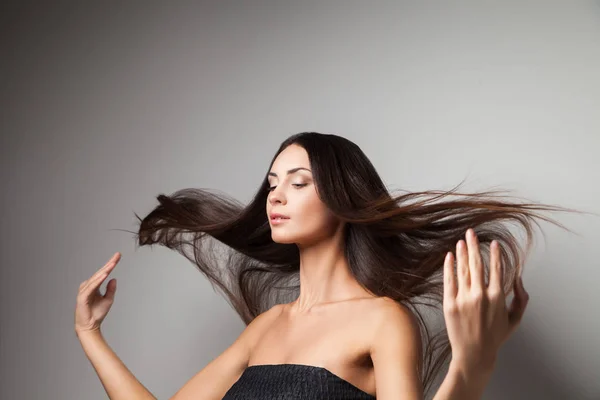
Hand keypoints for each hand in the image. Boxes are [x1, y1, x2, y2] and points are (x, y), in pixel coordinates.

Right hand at [75, 252, 120, 334]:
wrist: (90, 326)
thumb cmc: (97, 314)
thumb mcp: (108, 300)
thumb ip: (111, 289)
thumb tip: (114, 279)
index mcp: (94, 286)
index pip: (104, 272)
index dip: (111, 264)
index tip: (118, 255)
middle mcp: (88, 286)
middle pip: (100, 272)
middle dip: (109, 263)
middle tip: (118, 255)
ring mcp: (84, 291)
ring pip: (96, 278)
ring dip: (104, 270)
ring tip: (113, 264)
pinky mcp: (82, 297)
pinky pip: (91, 287)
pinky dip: (98, 280)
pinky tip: (105, 275)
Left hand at [443, 228, 528, 374]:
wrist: (474, 354)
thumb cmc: (495, 337)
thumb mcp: (515, 319)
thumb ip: (521, 299)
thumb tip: (518, 279)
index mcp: (497, 297)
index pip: (496, 268)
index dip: (494, 254)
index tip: (493, 243)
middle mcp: (480, 295)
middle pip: (477, 264)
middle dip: (474, 245)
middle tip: (471, 232)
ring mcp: (464, 299)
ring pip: (463, 270)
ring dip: (462, 253)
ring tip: (460, 242)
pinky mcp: (450, 304)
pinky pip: (449, 280)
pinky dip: (449, 267)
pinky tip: (449, 257)